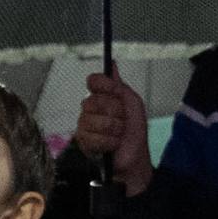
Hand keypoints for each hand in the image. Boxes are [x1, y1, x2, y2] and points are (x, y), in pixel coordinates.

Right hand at [71, 73, 152, 195]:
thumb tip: (112, 63)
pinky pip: (95, 138)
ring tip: (118, 135)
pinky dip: (110, 143)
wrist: (135, 155)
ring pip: (97, 121)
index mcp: (101, 96)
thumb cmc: (134, 129)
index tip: (117, 94)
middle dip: (116, 113)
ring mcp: (84, 125)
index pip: (93, 80)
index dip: (105, 86)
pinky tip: (112, 145)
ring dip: (115, 130)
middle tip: (123, 121)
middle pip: (96, 101)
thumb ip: (119, 85)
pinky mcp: (83, 142)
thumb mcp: (132, 103)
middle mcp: (89, 108)